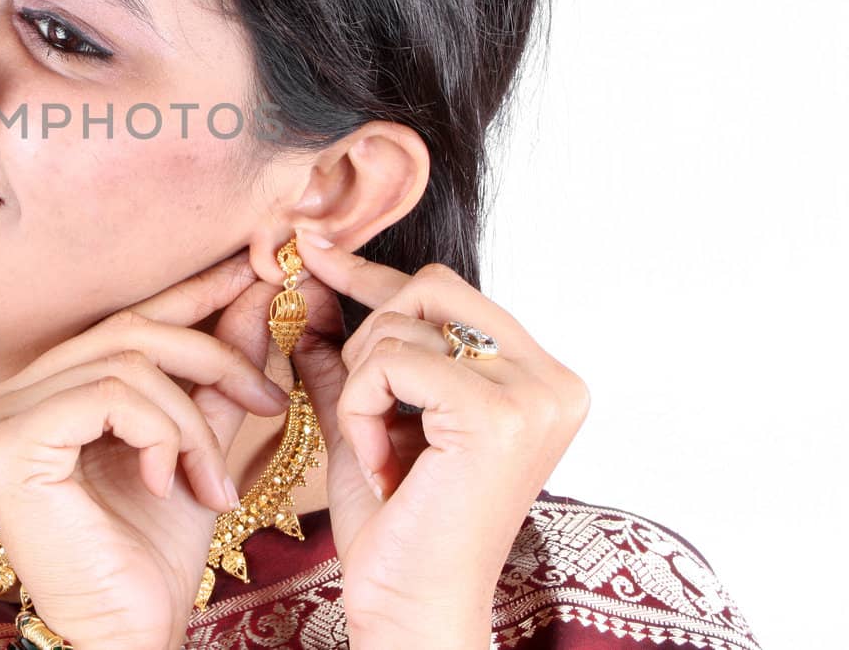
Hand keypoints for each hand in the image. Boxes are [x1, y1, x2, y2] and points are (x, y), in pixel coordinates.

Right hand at [0, 248, 289, 649]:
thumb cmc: (150, 561)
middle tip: (269, 402)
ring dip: (193, 419)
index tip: (255, 281)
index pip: (119, 323)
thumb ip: (213, 378)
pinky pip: (110, 394)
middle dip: (213, 355)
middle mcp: (0, 398)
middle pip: (127, 331)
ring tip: (216, 481)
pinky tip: (170, 483)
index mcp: (35, 394)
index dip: (191, 297)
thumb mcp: (193, 450)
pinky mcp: (6, 444)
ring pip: (127, 362)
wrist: (127, 639)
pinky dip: (162, 432)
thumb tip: (253, 298)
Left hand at [289, 230, 590, 649]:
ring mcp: (532, 393)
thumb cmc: (396, 528)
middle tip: (362, 413)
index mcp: (540, 378)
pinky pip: (389, 362)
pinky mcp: (495, 412)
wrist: (412, 609)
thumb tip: (307, 288)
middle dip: (368, 339)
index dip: (375, 275)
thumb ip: (349, 358)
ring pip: (400, 324)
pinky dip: (361, 408)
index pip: (447, 292)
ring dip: (362, 388)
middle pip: (428, 290)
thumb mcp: (367, 422)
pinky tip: (380, 465)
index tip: (317, 252)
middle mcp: (552, 379)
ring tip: (380, 454)